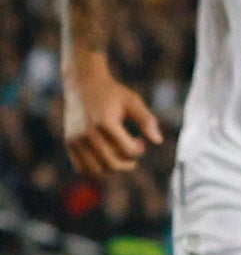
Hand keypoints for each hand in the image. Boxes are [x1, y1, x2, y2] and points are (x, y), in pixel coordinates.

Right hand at [62, 59, 163, 175]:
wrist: (84, 84)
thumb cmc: (112, 93)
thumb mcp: (133, 102)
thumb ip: (146, 120)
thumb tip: (158, 141)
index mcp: (106, 123)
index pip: (127, 150)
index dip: (139, 150)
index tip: (141, 142)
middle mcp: (88, 134)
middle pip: (111, 164)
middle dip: (127, 164)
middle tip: (134, 156)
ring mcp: (76, 140)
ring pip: (95, 170)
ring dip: (111, 168)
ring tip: (120, 156)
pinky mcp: (69, 143)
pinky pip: (81, 167)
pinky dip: (95, 168)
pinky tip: (105, 156)